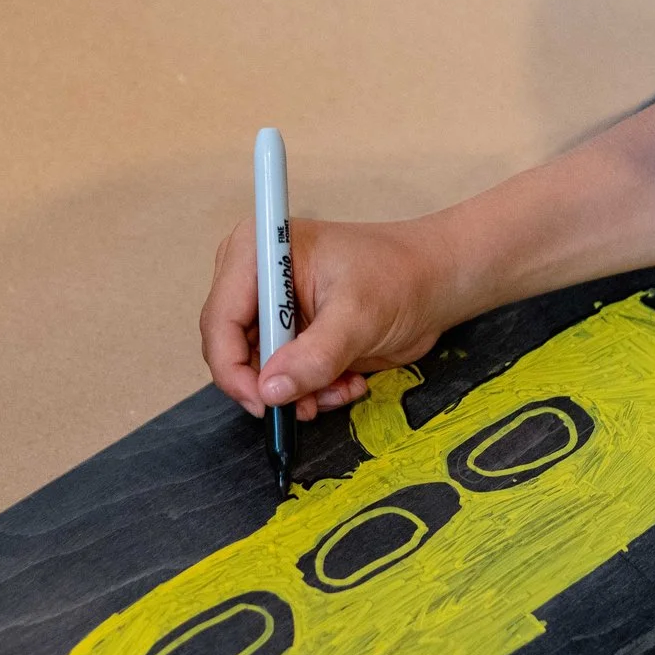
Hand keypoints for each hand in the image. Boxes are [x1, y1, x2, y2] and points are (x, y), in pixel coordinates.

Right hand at [200, 216, 458, 419]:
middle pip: (231, 350)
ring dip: (299, 392)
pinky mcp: (290, 333)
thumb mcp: (358, 316)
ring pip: (259, 372)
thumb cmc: (399, 276)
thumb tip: (271, 390)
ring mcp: (271, 308)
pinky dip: (312, 390)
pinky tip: (346, 381)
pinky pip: (283, 378)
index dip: (234, 368)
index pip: (220, 320)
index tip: (265, 403)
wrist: (434, 281)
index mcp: (257, 252)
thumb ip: (314, 356)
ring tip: (342, 386)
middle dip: (273, 384)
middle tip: (312, 402)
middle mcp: (254, 278)